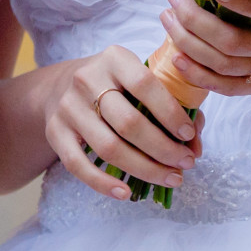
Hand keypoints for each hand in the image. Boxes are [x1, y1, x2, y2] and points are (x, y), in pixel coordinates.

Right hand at [44, 45, 201, 201]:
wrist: (59, 87)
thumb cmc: (114, 85)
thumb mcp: (139, 79)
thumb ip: (174, 104)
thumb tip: (196, 144)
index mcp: (114, 59)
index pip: (145, 85)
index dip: (170, 113)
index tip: (189, 135)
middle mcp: (87, 79)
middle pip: (129, 123)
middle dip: (163, 149)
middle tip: (186, 164)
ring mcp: (68, 107)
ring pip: (108, 148)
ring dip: (144, 169)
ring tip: (170, 178)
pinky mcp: (55, 132)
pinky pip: (78, 165)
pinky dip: (103, 183)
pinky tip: (126, 192)